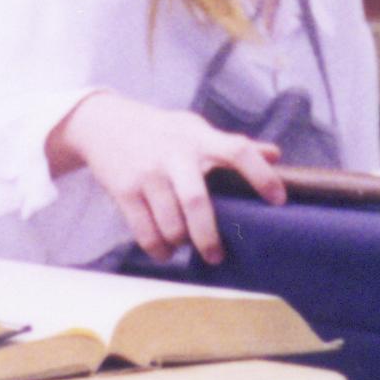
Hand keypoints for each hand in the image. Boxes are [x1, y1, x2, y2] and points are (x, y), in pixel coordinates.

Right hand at [50, 93, 283, 265]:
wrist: (101, 124)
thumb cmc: (160, 130)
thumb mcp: (194, 128)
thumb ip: (232, 143)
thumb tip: (276, 155)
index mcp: (198, 139)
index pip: (237, 151)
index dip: (261, 175)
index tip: (278, 200)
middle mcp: (173, 156)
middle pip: (196, 201)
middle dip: (208, 235)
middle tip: (217, 255)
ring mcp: (146, 174)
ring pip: (170, 224)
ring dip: (181, 242)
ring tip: (185, 244)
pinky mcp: (124, 191)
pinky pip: (144, 231)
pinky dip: (158, 248)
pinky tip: (164, 250)